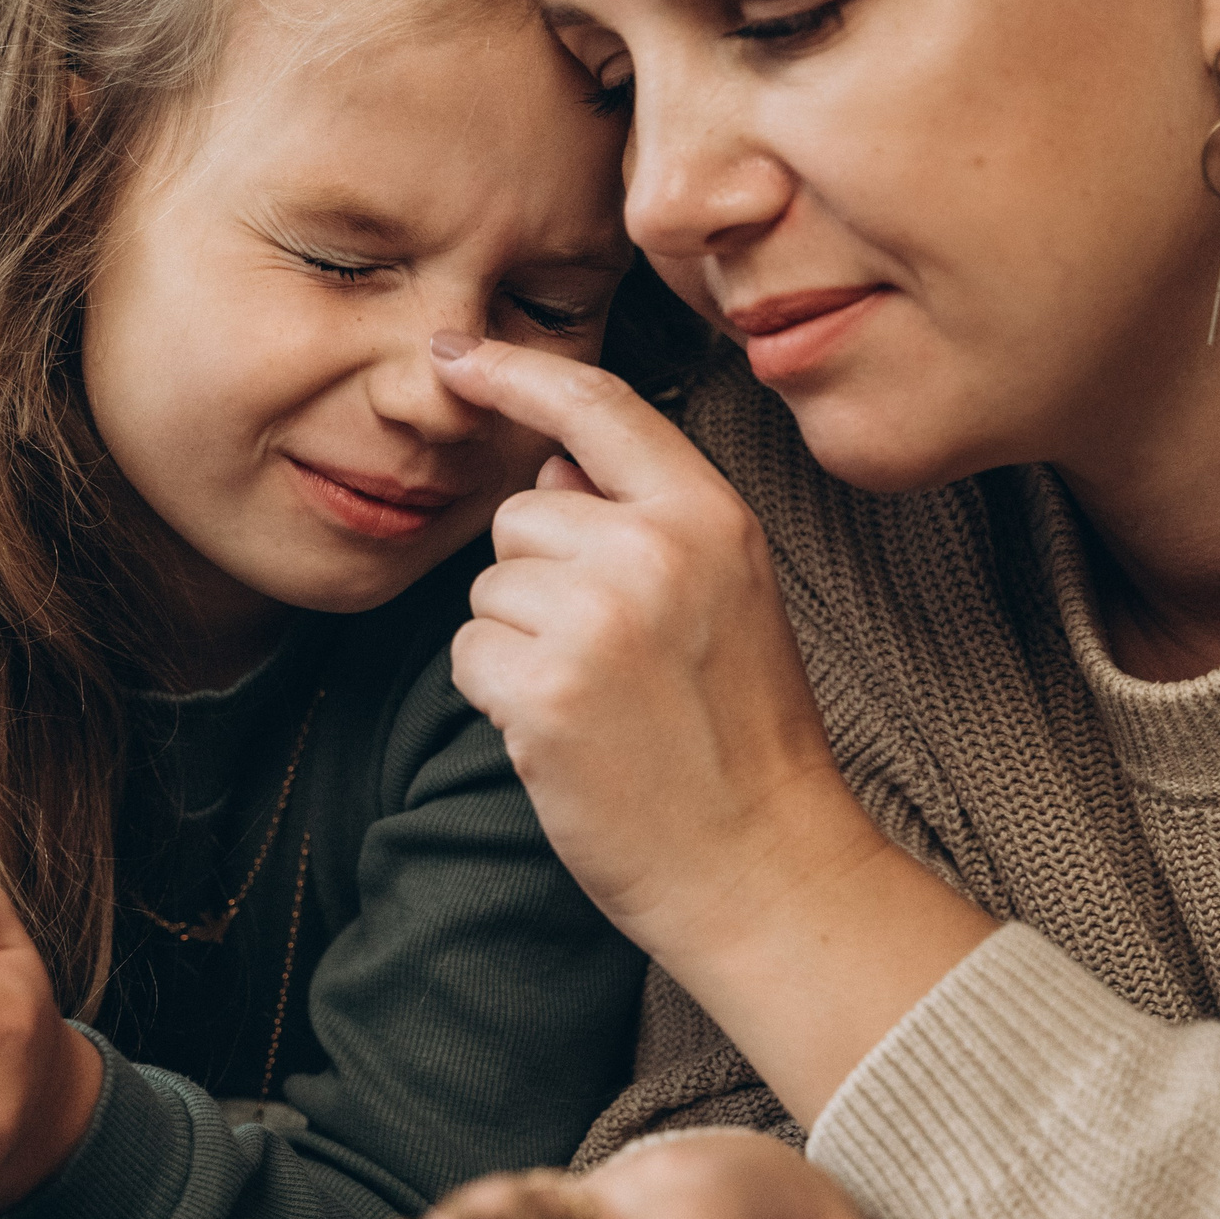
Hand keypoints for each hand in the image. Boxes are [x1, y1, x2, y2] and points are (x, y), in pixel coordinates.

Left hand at [430, 332, 858, 944]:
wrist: (761, 866)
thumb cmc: (739, 736)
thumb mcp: (726, 595)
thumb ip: (644, 519)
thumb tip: (546, 467)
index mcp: (709, 517)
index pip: (597, 409)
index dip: (517, 372)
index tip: (457, 352)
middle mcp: (652, 552)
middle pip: (520, 516)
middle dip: (539, 579)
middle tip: (615, 658)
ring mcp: (594, 621)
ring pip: (488, 588)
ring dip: (518, 643)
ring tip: (598, 699)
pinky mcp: (541, 692)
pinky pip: (469, 654)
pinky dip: (499, 696)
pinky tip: (566, 734)